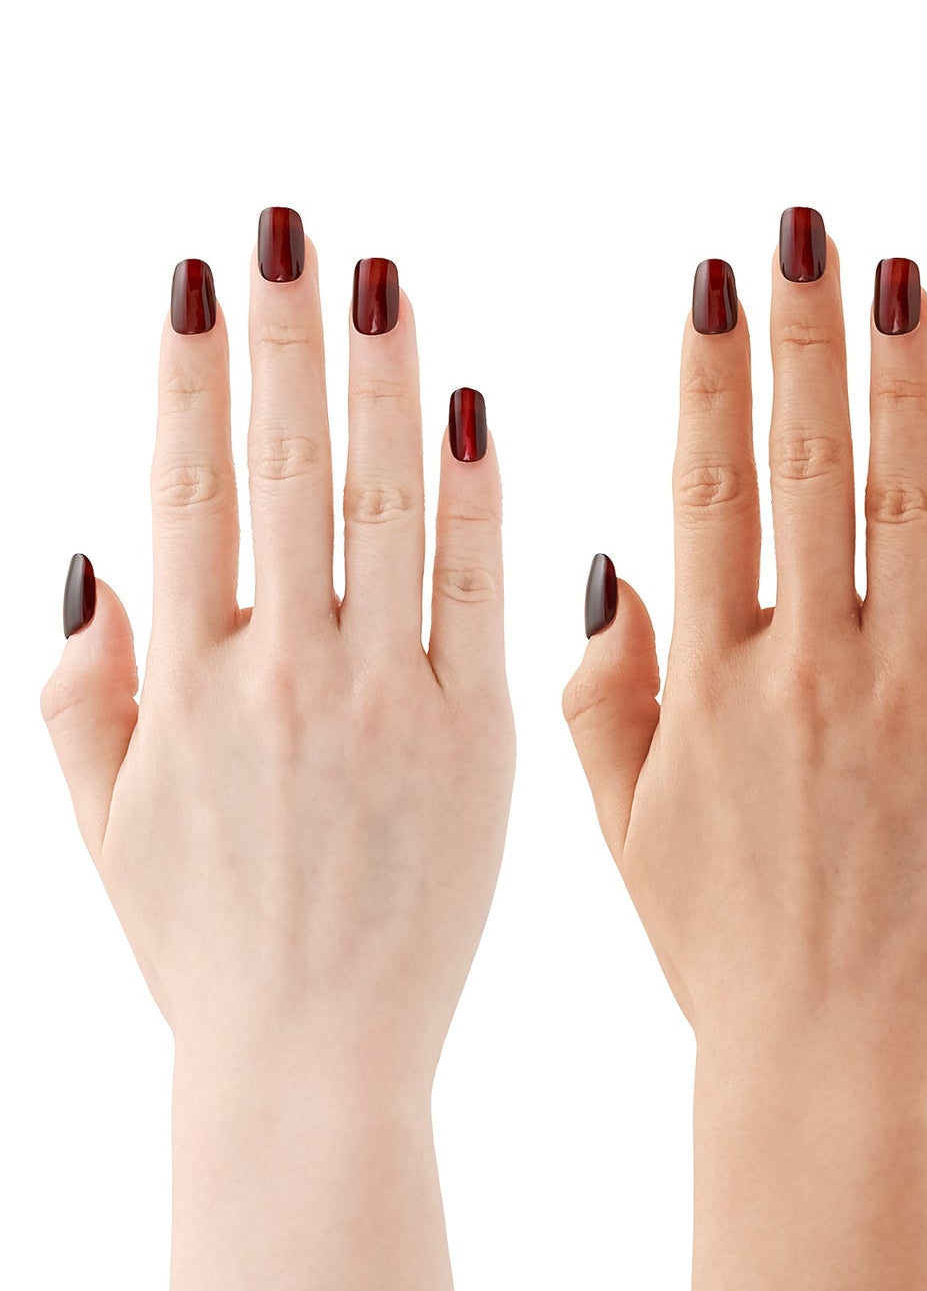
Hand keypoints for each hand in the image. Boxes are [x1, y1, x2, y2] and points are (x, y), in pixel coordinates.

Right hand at [41, 214, 514, 1290]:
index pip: (182, 487)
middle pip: (279, 470)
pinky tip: (472, 409)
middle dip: (282, 339)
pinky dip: (477, 500)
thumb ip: (83, 690)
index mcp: (181, 682)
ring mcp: (383, 698)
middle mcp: (278, 671)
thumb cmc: (206, 944)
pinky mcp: (475, 735)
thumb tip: (89, 559)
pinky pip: (478, 595)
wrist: (311, 1059)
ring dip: (381, 383)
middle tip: (289, 230)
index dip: (185, 371)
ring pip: (382, 508)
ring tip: (381, 281)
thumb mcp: (103, 823)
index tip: (197, 275)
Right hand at [564, 212, 926, 1290]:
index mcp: (703, 682)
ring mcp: (911, 700)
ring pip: (909, 504)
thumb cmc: (717, 947)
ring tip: (899, 275)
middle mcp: (803, 672)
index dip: (711, 371)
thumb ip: (603, 688)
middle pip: (806, 466)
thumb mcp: (620, 825)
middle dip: (804, 333)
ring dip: (904, 377)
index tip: (720, 276)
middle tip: (808, 228)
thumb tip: (610, 557)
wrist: (832, 1066)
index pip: (705, 487)